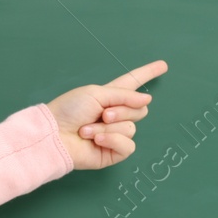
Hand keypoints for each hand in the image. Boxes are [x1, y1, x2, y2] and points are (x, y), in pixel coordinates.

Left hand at [46, 60, 167, 170]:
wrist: (55, 134)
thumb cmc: (69, 111)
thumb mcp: (97, 93)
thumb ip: (124, 95)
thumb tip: (148, 99)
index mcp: (109, 97)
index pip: (132, 83)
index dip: (147, 74)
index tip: (163, 65)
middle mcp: (115, 115)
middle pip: (139, 109)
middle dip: (121, 111)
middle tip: (102, 114)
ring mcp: (115, 134)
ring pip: (132, 127)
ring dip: (109, 128)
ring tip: (87, 129)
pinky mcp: (114, 152)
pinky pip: (128, 145)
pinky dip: (112, 140)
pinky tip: (96, 140)